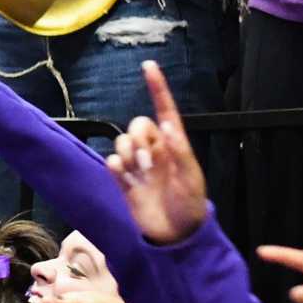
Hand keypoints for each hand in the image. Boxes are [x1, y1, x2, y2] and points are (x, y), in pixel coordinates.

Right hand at [106, 61, 208, 244]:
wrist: (175, 237)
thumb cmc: (191, 206)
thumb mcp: (191, 179)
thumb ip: (180, 152)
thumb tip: (166, 126)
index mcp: (174, 145)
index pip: (164, 110)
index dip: (157, 87)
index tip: (149, 66)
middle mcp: (155, 151)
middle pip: (137, 125)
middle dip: (139, 136)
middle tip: (148, 161)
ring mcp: (138, 166)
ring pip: (122, 142)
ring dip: (127, 152)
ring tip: (140, 172)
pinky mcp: (125, 182)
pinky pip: (112, 162)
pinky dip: (115, 166)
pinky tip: (125, 178)